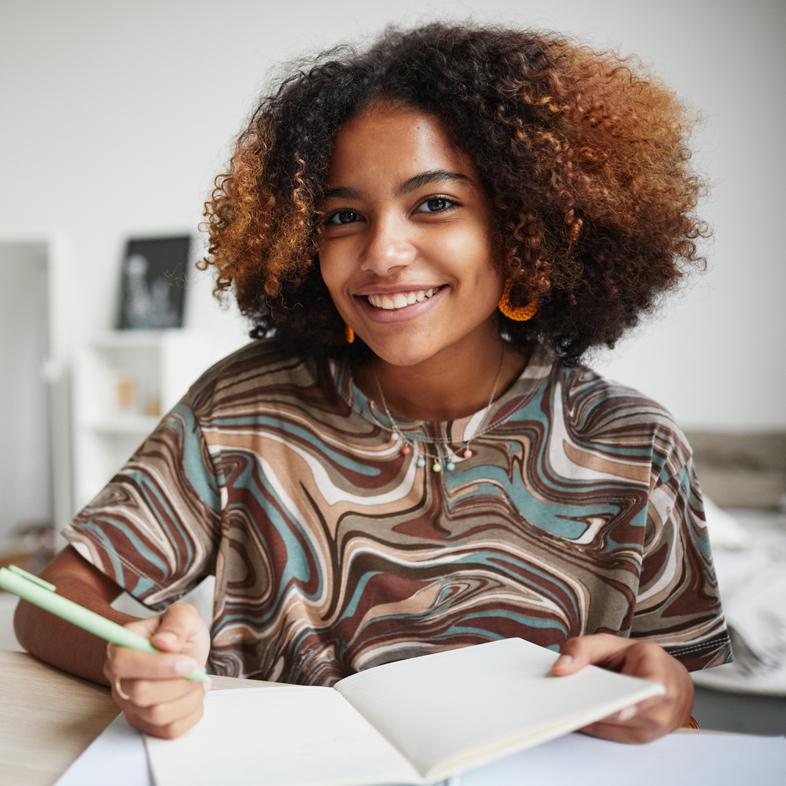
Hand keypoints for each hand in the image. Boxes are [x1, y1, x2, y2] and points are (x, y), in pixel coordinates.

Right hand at [104, 602, 210, 738]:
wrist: (185, 651)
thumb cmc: (179, 634)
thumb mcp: (184, 616)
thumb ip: (176, 622)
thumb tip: (164, 642)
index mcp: (121, 647)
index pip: (122, 663)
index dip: (156, 665)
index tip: (187, 661)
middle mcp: (119, 679)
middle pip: (139, 693)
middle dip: (178, 682)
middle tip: (196, 669)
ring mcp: (130, 705)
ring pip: (156, 714)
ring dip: (188, 696)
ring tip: (197, 679)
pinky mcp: (145, 723)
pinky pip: (168, 730)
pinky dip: (191, 712)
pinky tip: (193, 694)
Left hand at [551, 633, 693, 743]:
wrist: (672, 682)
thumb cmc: (640, 659)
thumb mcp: (612, 643)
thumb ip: (583, 648)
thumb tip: (560, 668)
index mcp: (659, 674)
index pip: (649, 690)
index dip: (633, 703)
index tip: (613, 709)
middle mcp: (661, 706)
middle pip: (623, 714)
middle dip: (593, 706)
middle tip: (564, 699)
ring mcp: (652, 727)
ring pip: (612, 727)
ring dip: (589, 716)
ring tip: (566, 702)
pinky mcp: (639, 739)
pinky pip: (608, 734)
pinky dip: (592, 723)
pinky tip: (576, 710)